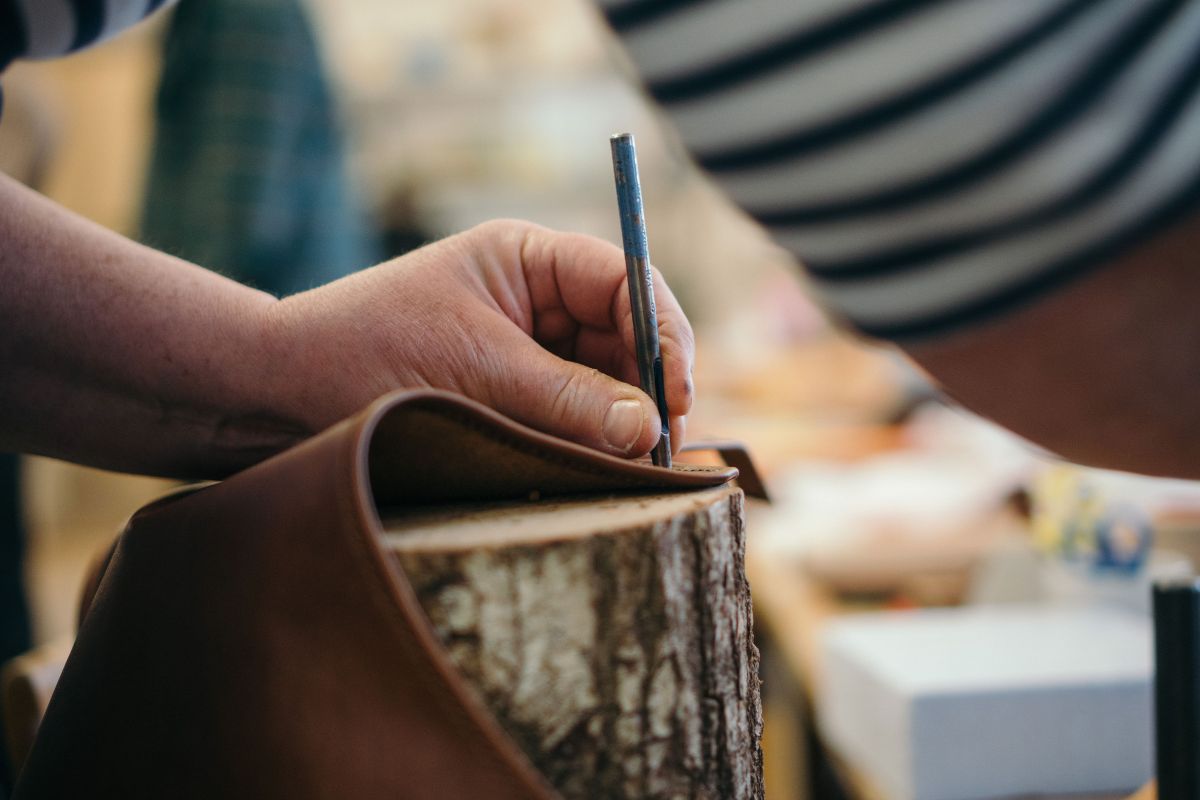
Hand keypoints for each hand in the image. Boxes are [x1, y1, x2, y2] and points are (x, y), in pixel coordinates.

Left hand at [266, 219, 692, 457]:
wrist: (275, 392)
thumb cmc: (362, 352)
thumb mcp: (472, 371)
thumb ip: (565, 398)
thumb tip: (650, 428)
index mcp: (527, 258)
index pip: (624, 280)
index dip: (663, 333)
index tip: (678, 395)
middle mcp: (534, 299)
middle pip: (626, 335)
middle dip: (649, 388)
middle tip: (663, 452)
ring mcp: (524, 349)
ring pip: (605, 382)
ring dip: (621, 423)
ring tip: (631, 470)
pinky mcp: (510, 398)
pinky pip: (570, 416)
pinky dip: (588, 444)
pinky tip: (596, 472)